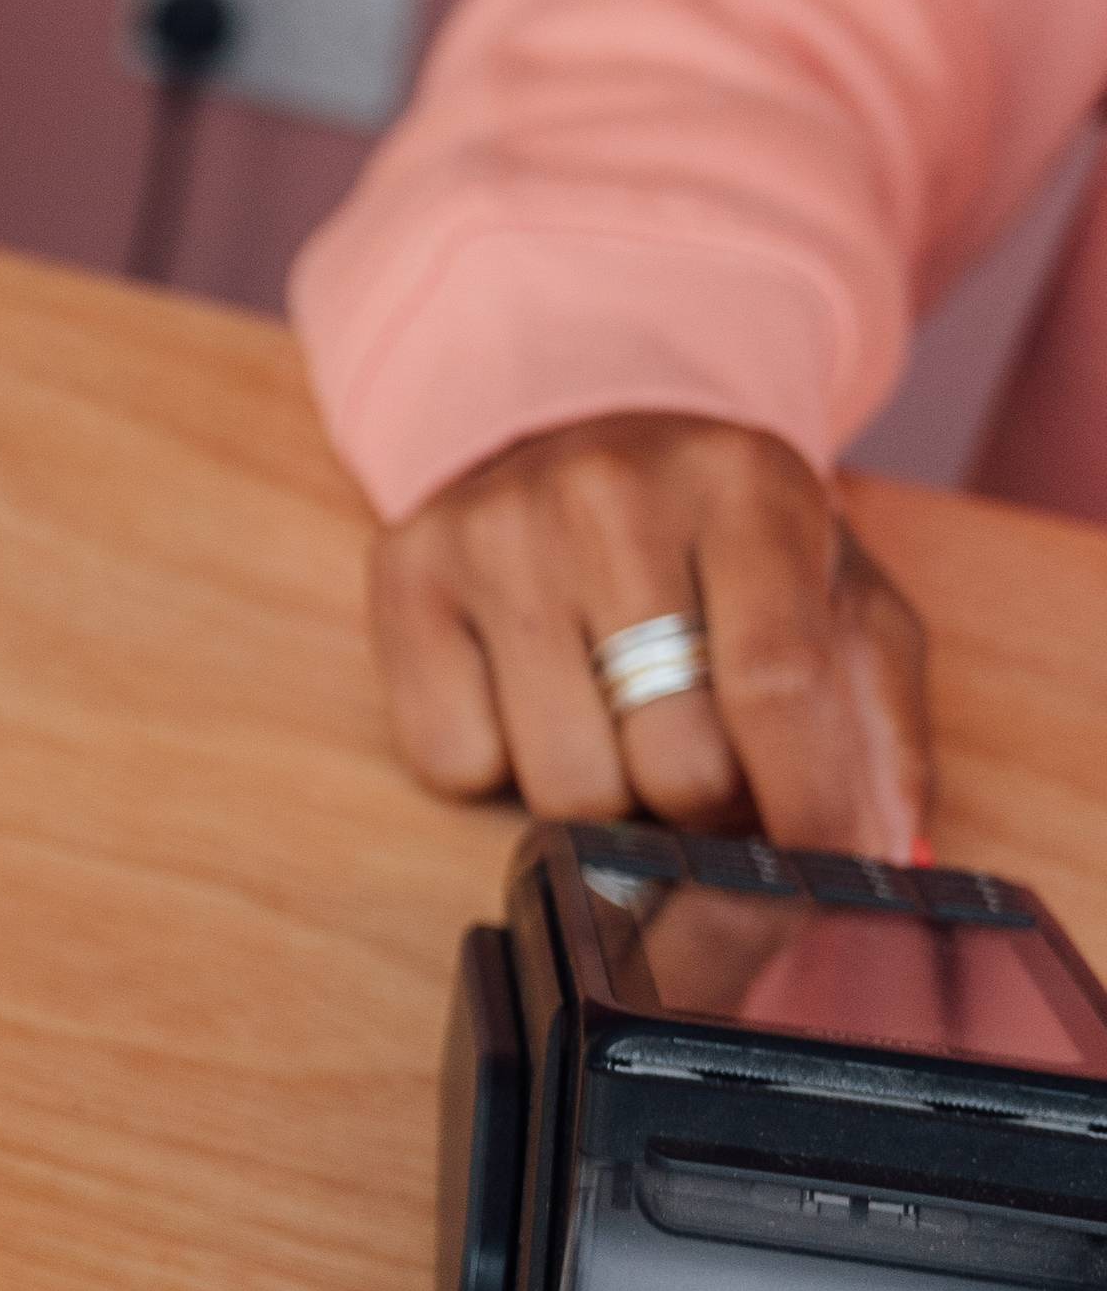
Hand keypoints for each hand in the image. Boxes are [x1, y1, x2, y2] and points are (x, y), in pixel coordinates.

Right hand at [368, 414, 932, 849]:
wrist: (576, 421)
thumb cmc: (719, 538)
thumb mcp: (834, 592)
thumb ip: (878, 722)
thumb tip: (885, 856)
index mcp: (742, 484)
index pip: (777, 682)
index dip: (806, 804)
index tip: (817, 869)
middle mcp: (608, 493)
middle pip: (671, 759)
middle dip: (704, 804)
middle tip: (706, 767)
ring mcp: (494, 532)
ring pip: (563, 783)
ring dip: (603, 791)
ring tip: (616, 725)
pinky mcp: (406, 573)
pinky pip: (453, 762)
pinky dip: (498, 765)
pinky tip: (528, 698)